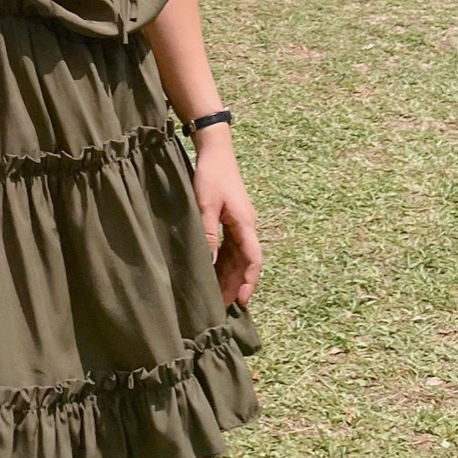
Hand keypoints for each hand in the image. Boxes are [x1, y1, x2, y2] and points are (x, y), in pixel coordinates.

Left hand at [192, 127, 261, 308]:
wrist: (215, 151)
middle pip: (245, 262)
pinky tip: (213, 274)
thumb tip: (208, 264)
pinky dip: (222, 263)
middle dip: (236, 285)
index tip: (242, 301)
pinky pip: (229, 248)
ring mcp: (238, 223)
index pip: (252, 260)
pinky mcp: (229, 219)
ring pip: (236, 257)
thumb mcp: (205, 206)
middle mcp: (245, 226)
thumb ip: (207, 234)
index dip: (249, 282)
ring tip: (217, 296)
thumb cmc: (210, 175)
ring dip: (229, 276)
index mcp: (244, 224)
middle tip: (222, 307)